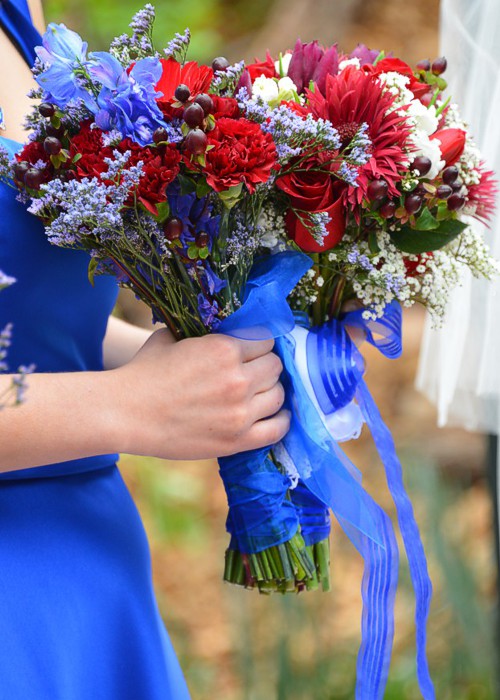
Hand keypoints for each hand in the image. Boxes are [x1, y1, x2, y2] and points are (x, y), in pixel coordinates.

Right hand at [111, 330, 289, 459]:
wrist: (125, 413)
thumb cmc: (144, 372)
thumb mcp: (171, 338)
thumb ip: (202, 333)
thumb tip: (218, 327)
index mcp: (224, 348)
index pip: (266, 340)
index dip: (259, 344)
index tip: (252, 350)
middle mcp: (238, 378)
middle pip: (275, 367)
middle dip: (265, 366)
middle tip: (253, 372)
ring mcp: (239, 412)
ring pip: (279, 395)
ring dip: (271, 391)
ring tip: (259, 393)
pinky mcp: (237, 439)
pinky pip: (277, 429)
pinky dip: (280, 420)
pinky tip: (274, 415)